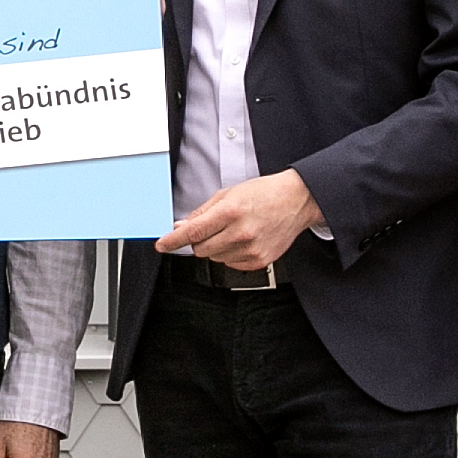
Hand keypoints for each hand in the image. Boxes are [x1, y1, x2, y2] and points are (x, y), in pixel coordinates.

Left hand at [158, 169, 320, 270]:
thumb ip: (202, 212)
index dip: (173, 240)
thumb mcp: (228, 194)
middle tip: (211, 229)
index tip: (162, 245)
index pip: (193, 232)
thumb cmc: (264, 194)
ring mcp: (251, 248)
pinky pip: (231, 264)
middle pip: (200, 249)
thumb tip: (181, 226)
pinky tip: (242, 240)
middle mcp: (241, 232)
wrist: (296, 201)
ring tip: (233, 231)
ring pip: (214, 258)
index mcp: (231, 211)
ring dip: (215, 247)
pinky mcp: (260, 260)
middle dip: (198, 241)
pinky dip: (230, 255)